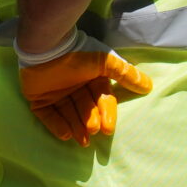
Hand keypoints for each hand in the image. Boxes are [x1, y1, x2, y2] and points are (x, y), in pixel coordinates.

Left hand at [17, 43, 153, 145]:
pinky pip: (48, 115)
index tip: (108, 129)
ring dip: (76, 127)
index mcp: (90, 78)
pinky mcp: (38, 98)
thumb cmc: (79, 53)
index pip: (101, 99)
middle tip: (94, 131)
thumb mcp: (107, 62)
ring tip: (83, 140)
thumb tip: (149, 87)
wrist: (47, 46)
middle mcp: (74, 86)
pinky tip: (66, 135)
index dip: (105, 113)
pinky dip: (56, 125)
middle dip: (91, 121)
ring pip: (68, 114)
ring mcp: (55, 93)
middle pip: (85, 109)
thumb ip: (127, 74)